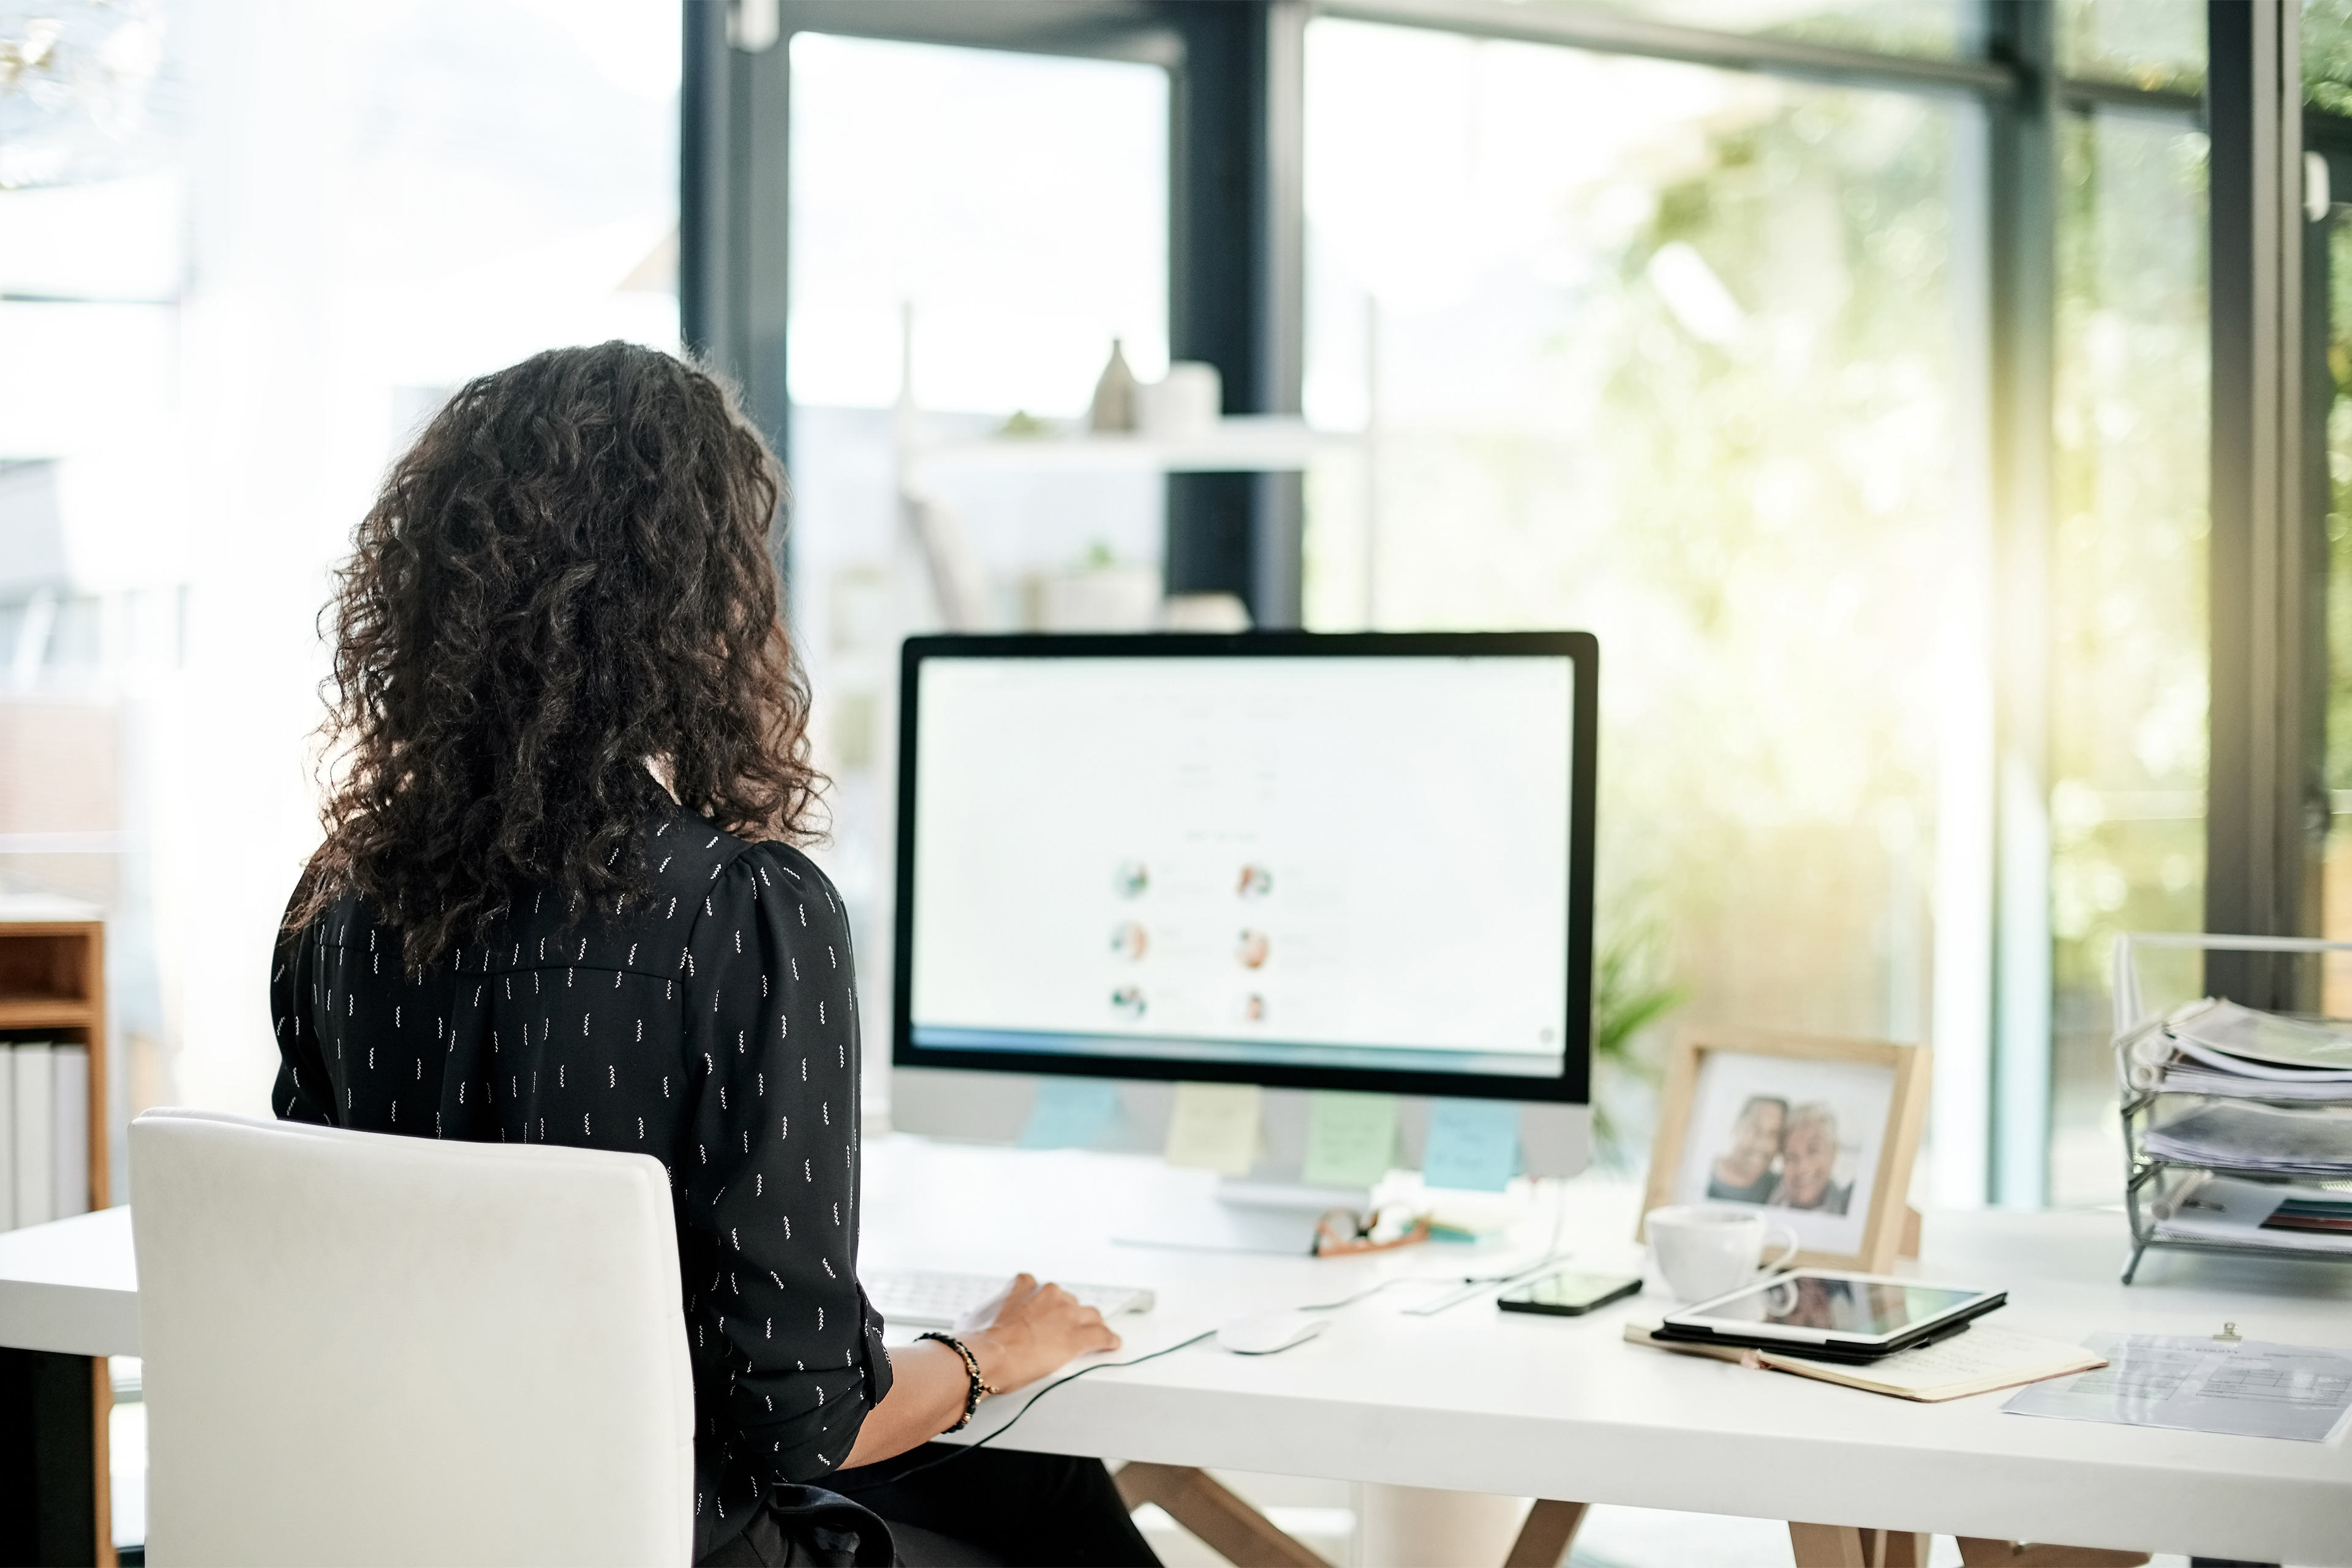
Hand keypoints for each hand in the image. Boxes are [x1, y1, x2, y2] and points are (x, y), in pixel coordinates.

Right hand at [954, 1272, 1121, 1392]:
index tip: (1043, 1314)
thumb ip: (983, 1313)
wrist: (988, 1355)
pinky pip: (1102, 1336)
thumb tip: (974, 1320)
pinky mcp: (1078, 1337)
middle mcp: (1049, 1293)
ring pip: (1089, 1315)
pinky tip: (1111, 1344)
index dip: (1043, 1304)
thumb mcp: (973, 1318)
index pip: (1040, 1288)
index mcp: (1023, 1285)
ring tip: (1093, 1334)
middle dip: (1066, 1316)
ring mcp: (1066, 1313)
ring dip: (1091, 1325)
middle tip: (1061, 1332)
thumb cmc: (978, 1340)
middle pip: (1068, 1302)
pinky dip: (1108, 1341)